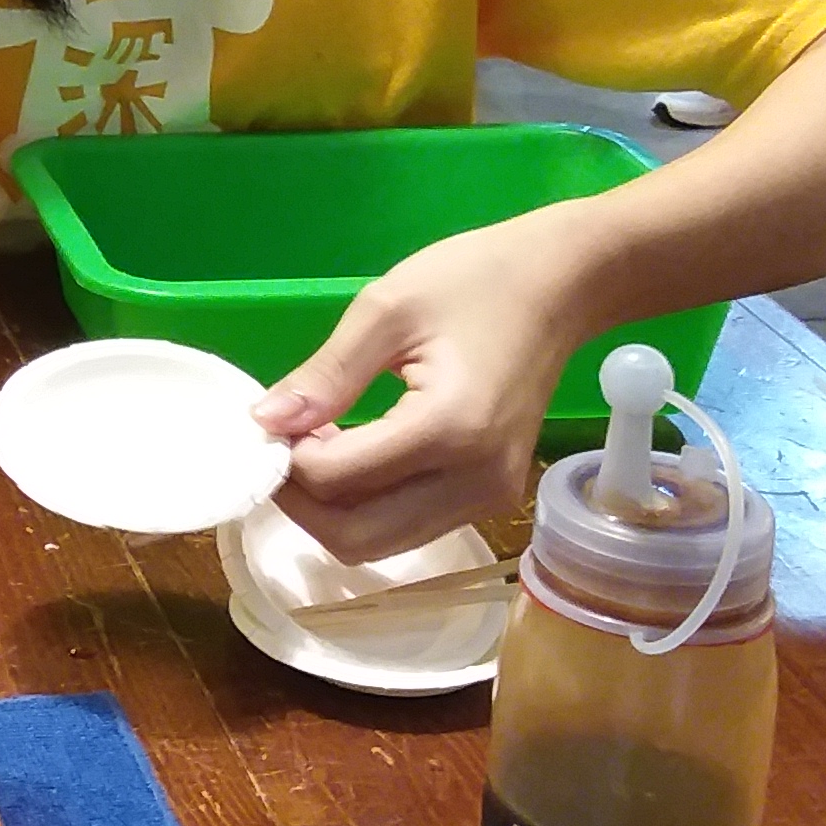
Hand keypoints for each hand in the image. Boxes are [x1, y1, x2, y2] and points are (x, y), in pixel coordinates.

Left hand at [248, 209, 595, 562]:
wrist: (562, 285)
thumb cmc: (475, 280)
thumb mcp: (385, 310)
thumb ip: (325, 375)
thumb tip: (264, 423)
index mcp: (448, 429)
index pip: (337, 479)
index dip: (287, 459)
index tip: (272, 420)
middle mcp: (474, 481)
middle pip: (355, 537)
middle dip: (301, 503)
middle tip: (283, 445)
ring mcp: (490, 498)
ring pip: (381, 544)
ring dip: (333, 510)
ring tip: (318, 445)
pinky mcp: (494, 498)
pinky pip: (411, 529)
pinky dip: (368, 507)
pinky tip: (356, 452)